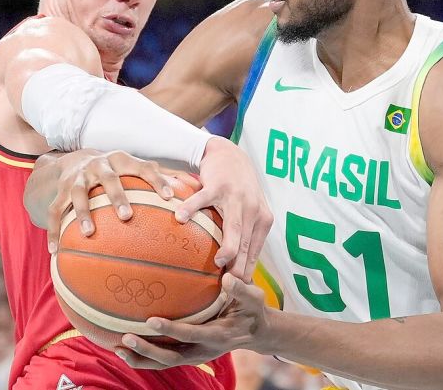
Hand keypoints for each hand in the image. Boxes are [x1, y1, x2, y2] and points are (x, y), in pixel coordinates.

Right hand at [44, 150, 177, 253]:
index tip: (170, 197)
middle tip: (127, 216)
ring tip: (89, 233)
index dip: (157, 180)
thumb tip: (195, 184)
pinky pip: (54, 211)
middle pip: (108, 179)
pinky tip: (55, 251)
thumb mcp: (137, 166)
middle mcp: (99, 166)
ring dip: (82, 213)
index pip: (144, 167)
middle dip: (117, 196)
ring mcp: (78, 178)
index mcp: (122, 160)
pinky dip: (54, 231)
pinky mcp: (60, 191)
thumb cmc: (118, 169)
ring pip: (78, 194)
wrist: (77, 159)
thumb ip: (163, 175)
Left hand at [113, 273, 269, 368]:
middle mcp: (204, 351)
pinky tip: (125, 347)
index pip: (191, 335)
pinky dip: (144, 357)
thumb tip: (226, 277)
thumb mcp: (254, 298)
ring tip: (118, 348)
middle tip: (126, 338)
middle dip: (148, 350)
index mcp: (219, 336)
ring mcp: (195, 356)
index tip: (150, 320)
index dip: (171, 330)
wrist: (256, 332)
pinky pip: (164, 360)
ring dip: (141, 358)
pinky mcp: (189, 355)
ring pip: (164, 363)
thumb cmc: (253, 310)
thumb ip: (241, 289)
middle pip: (171, 357)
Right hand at [174, 137, 272, 281]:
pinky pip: (203, 200)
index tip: (238, 289)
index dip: (248, 270)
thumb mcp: (251, 212)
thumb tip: (238, 271)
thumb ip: (247, 235)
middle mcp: (252, 209)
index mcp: (262, 219)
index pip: (255, 250)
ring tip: (216, 262)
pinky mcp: (217, 185)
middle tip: (229, 285)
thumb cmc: (238, 190)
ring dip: (227, 246)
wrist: (230, 154)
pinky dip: (191, 209)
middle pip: (246, 243)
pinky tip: (180, 219)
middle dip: (239, 266)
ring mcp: (235, 196)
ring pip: (233, 226)